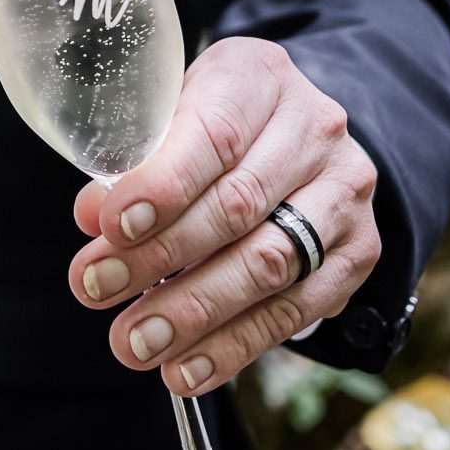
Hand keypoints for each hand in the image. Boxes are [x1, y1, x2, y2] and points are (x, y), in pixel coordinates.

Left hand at [67, 37, 378, 392]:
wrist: (301, 134)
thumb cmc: (215, 123)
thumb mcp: (171, 115)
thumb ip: (133, 160)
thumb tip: (92, 217)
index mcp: (261, 79)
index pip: (215, 135)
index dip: (161, 186)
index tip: (107, 228)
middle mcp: (316, 130)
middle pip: (237, 205)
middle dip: (158, 257)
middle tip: (94, 289)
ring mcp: (344, 193)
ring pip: (269, 265)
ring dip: (193, 313)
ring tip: (134, 343)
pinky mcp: (358, 252)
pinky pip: (295, 311)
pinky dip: (234, 346)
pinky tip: (184, 370)